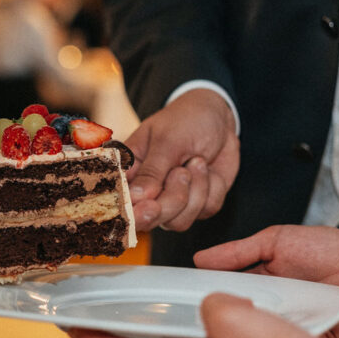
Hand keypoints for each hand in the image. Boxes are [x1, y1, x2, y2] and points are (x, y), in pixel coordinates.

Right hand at [125, 89, 238, 230]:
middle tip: (182, 173)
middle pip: (149, 220)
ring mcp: (172, 201)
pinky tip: (207, 169)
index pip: (120, 202)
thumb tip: (135, 198)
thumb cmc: (185, 120)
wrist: (218, 116)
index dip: (132, 213)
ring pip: (179, 221)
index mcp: (129, 172)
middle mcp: (146, 192)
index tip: (150, 207)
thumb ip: (152, 171)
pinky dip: (212, 188)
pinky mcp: (198, 204)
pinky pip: (205, 210)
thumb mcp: (167, 140)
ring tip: (197, 161)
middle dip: (171, 201)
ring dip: (196, 191)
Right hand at [195, 225, 338, 337]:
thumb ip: (237, 252)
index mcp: (260, 278)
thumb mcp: (274, 241)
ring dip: (254, 332)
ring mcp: (291, 321)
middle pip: (242, 313)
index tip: (188, 301)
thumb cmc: (327, 247)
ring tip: (235, 335)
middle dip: (228, 317)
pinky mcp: (310, 337)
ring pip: (263, 332)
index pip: (227, 289)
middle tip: (208, 321)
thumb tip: (201, 259)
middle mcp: (274, 302)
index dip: (210, 295)